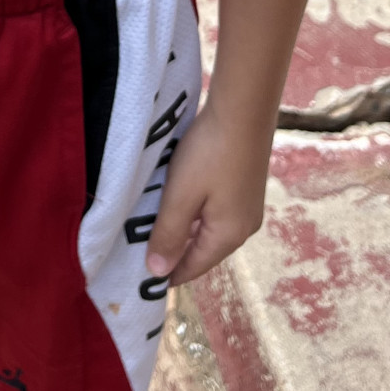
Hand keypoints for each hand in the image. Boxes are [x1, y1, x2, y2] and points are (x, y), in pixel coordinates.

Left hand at [145, 97, 270, 286]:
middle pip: (203, 251)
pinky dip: (196, 214)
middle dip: (175, 253)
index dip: (168, 275)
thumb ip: (168, 234)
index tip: (141, 280)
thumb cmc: (209, 154)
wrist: (243, 110)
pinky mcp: (246, 188)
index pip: (193, 267)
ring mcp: (248, 207)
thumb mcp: (181, 196)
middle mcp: (244, 227)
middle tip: (142, 251)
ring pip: (209, 230)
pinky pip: (216, 213)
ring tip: (155, 228)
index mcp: (229, 236)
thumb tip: (158, 273)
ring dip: (185, 231)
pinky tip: (179, 202)